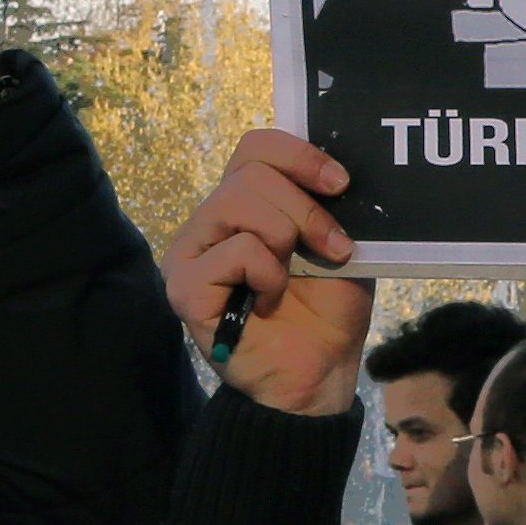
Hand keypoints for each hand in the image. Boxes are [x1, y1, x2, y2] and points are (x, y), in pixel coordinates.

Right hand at [164, 128, 375, 415]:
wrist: (319, 376)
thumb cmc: (326, 311)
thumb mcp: (337, 243)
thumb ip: (326, 204)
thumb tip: (336, 166)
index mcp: (243, 205)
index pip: (255, 147)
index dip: (300, 154)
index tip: (341, 183)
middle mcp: (209, 224)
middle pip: (250, 173)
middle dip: (305, 208)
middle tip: (334, 247)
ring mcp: (189, 255)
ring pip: (237, 203)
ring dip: (286, 237)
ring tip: (297, 275)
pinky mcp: (184, 289)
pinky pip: (234, 252)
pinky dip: (267, 274)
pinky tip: (268, 301)